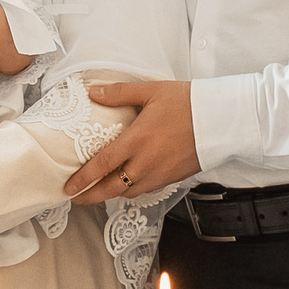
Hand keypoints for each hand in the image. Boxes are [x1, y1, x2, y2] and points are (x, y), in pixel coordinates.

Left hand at [65, 78, 200, 201]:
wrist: (221, 120)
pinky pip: (146, 190)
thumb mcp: (151, 91)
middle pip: (112, 187)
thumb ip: (120, 93)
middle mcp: (146, 162)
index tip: (68, 187)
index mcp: (137, 140)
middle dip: (91, 196)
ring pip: (129, 192)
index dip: (83, 178)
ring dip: (111, 194)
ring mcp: (160, 173)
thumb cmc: (187, 102)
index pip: (102, 164)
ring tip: (99, 191)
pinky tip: (127, 183)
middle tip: (76, 198)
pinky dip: (132, 190)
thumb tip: (93, 91)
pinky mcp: (172, 178)